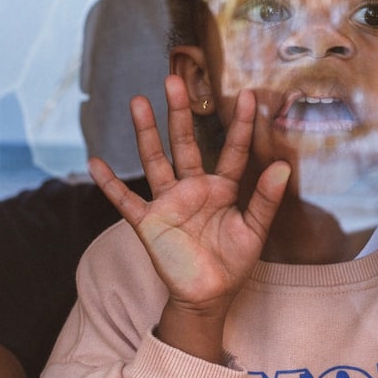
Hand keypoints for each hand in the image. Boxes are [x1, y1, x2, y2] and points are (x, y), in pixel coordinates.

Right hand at [89, 76, 289, 357]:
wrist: (207, 296)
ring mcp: (168, 204)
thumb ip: (265, 199)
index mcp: (221, 189)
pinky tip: (95, 163)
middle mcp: (192, 189)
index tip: (249, 95)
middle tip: (174, 81)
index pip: (233, 151)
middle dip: (180, 114)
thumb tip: (283, 166)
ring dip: (146, 134)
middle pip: (184, 144)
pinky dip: (110, 185)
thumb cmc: (231, 264)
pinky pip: (126, 201)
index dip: (242, 125)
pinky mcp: (149, 223)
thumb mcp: (254, 231)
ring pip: (154, 162)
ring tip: (138, 103)